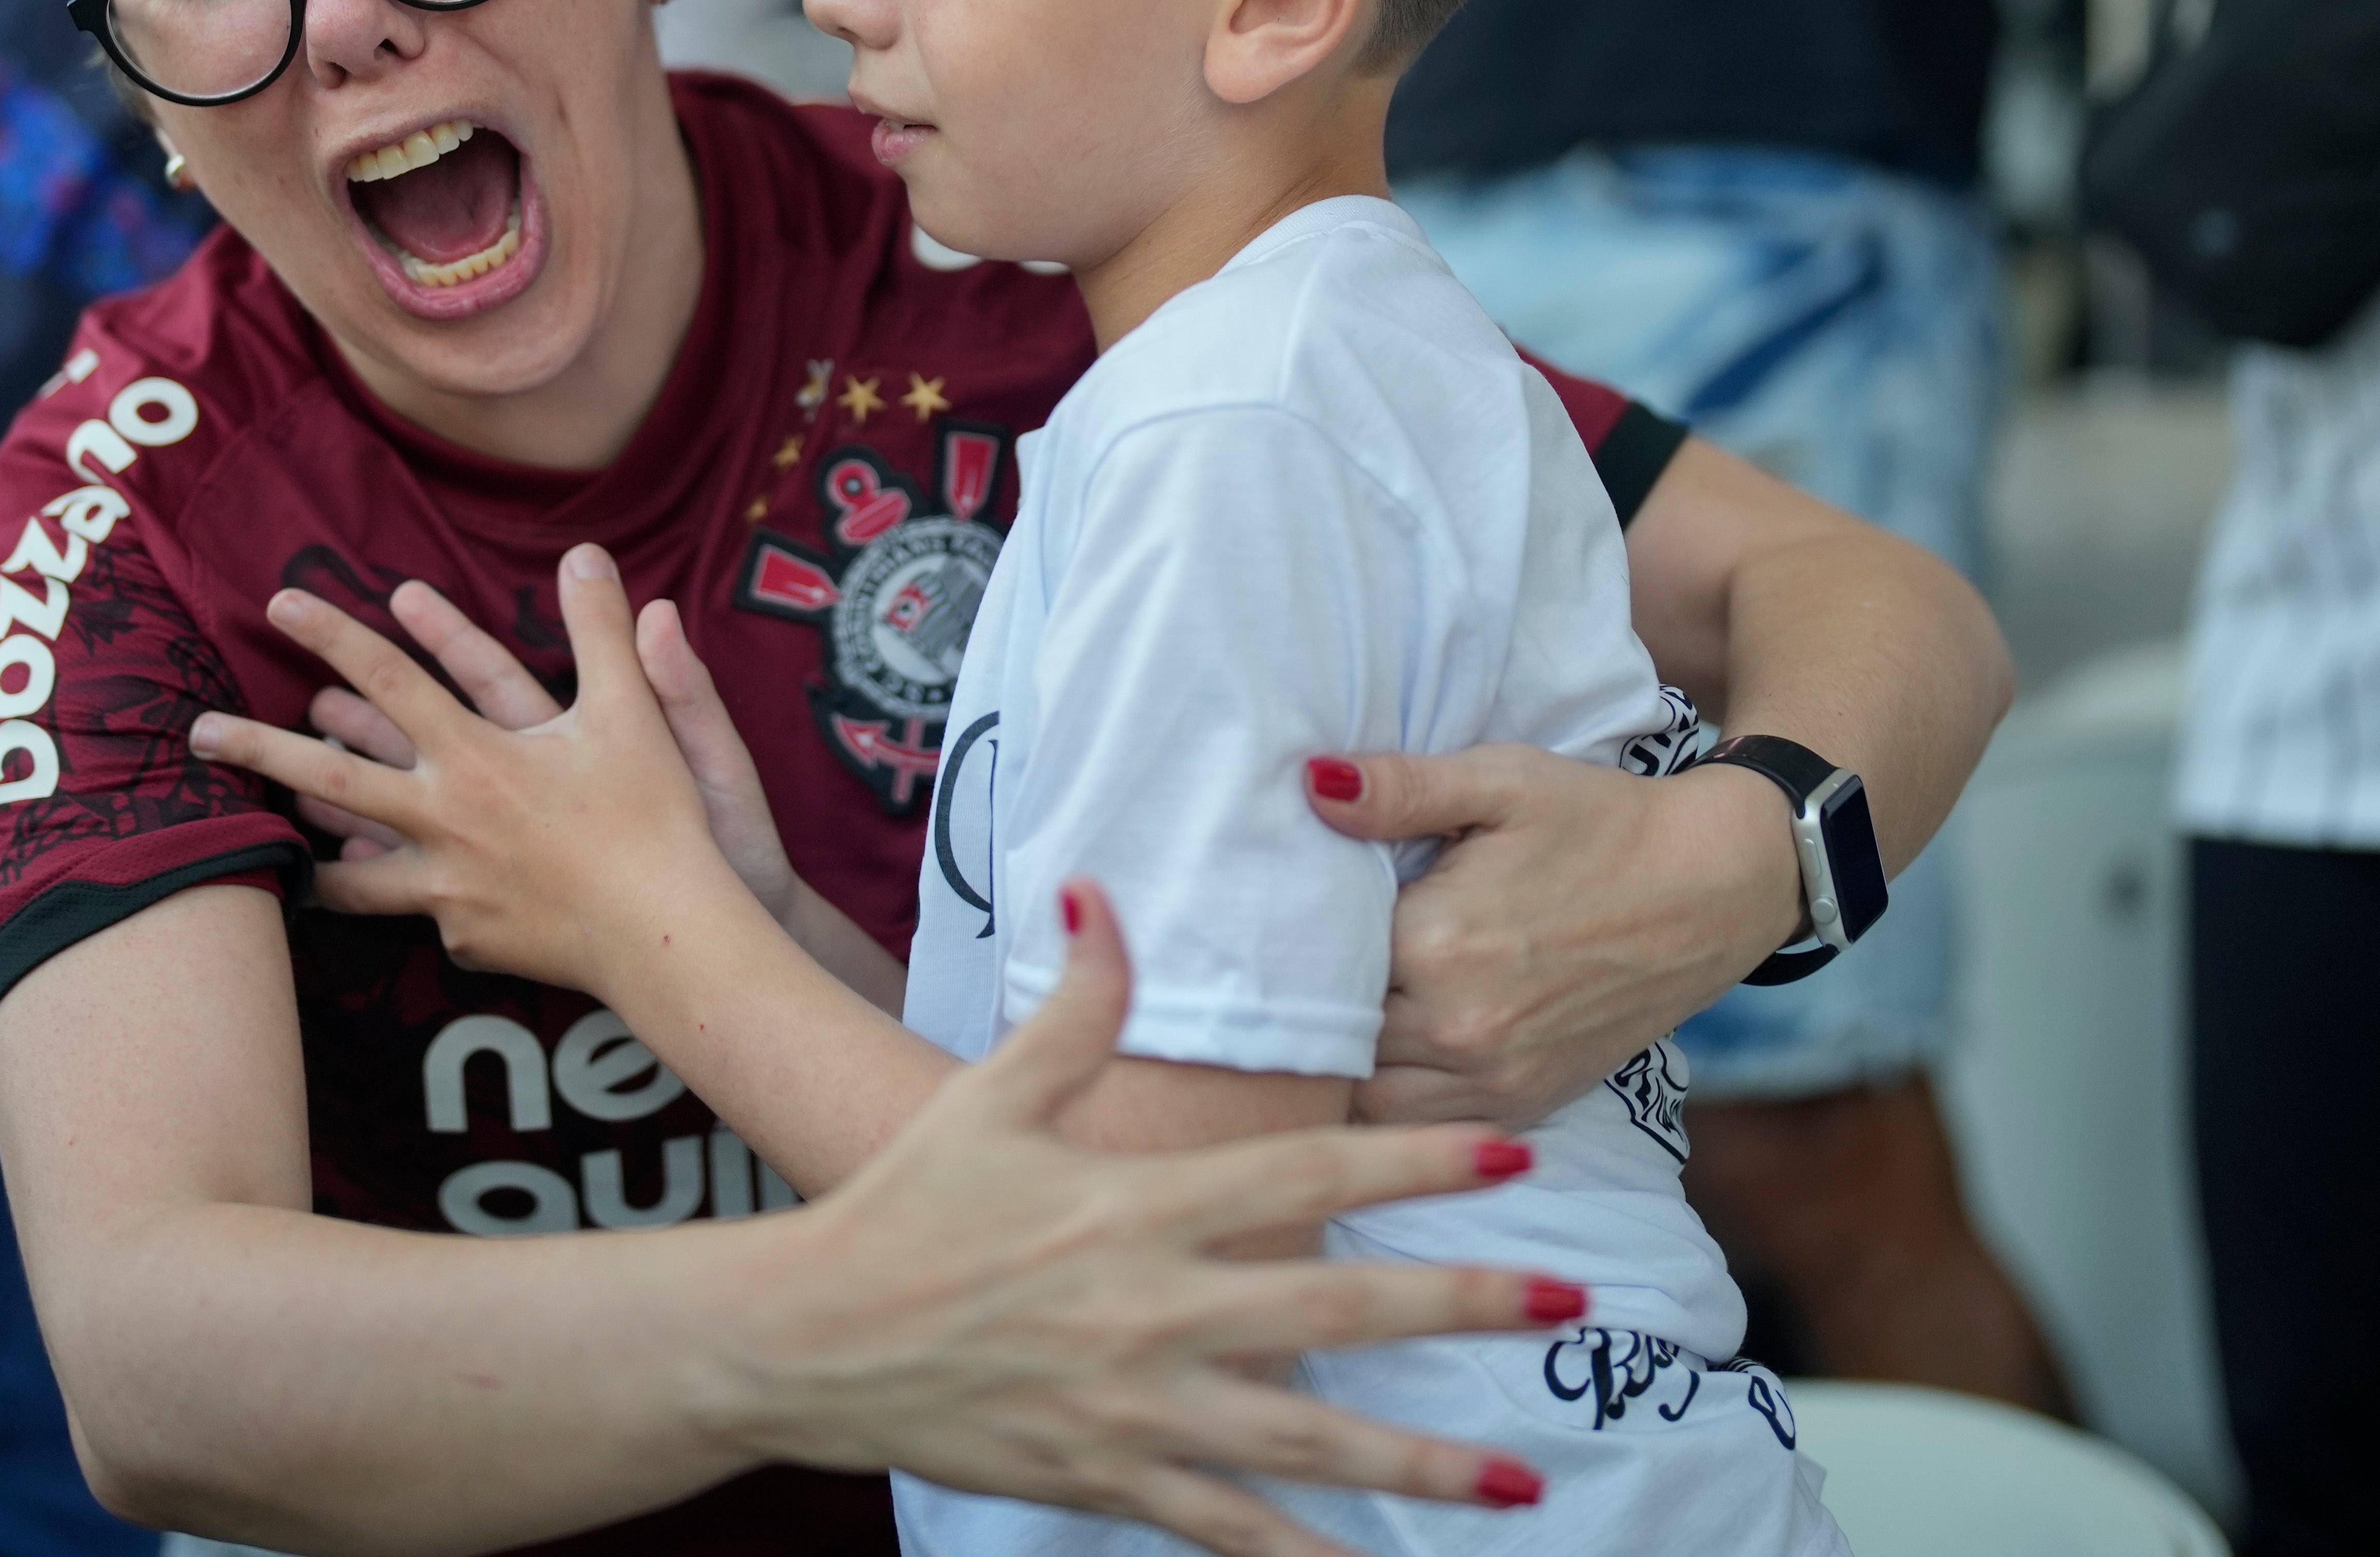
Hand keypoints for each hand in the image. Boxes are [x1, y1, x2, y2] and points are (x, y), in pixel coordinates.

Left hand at [191, 546, 767, 989]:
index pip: (391, 678)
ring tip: (265, 833)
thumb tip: (587, 553)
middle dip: (260, 749)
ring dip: (308, 844)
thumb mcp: (634, 712)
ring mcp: (446, 886)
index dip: (336, 633)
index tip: (281, 603)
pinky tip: (373, 897)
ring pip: (352, 868)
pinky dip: (391, 899)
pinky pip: (412, 914)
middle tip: (196, 733)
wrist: (666, 937)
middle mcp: (446, 818)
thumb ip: (604, 630)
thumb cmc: (653, 821)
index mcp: (479, 755)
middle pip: (332, 778)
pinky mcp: (463, 936)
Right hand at [708, 882, 1564, 1556]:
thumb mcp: (987, 1094)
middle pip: (1338, 1306)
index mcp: (1138, 1207)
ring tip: (1522, 1480)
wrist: (808, 1340)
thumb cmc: (904, 1208)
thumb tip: (1101, 889)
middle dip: (1463, 1305)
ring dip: (1422, 1462)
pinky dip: (1307, 1555)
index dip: (1416, 1162)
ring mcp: (1134, 1407)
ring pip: (1307, 1437)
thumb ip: (1073, 1005)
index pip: (1306, 1175)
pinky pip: (1229, 1528)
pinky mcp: (1106, 1479)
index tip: (1512, 1151)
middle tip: (1571, 1301)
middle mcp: (1153, 1310)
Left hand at [1327, 750, 1800, 1130]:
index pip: (1314, 960)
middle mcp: (1459, 1027)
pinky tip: (1378, 1052)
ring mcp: (1494, 1080)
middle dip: (1308, 1002)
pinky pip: (1420, 1127)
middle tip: (1290, 963)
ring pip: (1363, 1097)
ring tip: (1330, 1010)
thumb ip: (1400, 789)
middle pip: (1329, 1035)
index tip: (1273, 912)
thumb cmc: (1598, 822)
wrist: (1710, 886)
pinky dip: (1388, 1100)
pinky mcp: (1525, 1106)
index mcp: (1438, 943)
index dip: (1287, 936)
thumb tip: (1312, 784)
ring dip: (1340, 1060)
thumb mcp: (1500, 779)